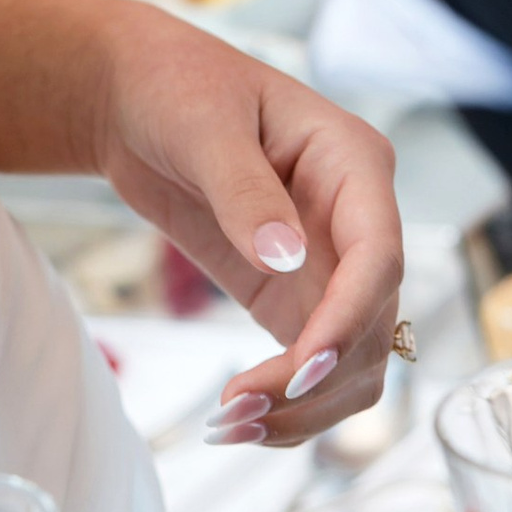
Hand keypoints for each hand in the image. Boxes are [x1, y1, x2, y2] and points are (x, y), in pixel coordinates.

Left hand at [87, 2, 402, 443]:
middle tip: (237, 411)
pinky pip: (314, 365)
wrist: (134, 96)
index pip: (377, 256)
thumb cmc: (175, 85)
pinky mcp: (293, 294)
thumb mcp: (203, 125)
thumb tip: (284, 257)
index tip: (300, 368)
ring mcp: (329, 263)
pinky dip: (288, 403)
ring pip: (354, 361)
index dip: (347, 320)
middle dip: (316, 378)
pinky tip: (242, 422)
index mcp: (353, 162)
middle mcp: (356, 219)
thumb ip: (243, 189)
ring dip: (306, 406)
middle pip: (372, 323)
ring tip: (230, 426)